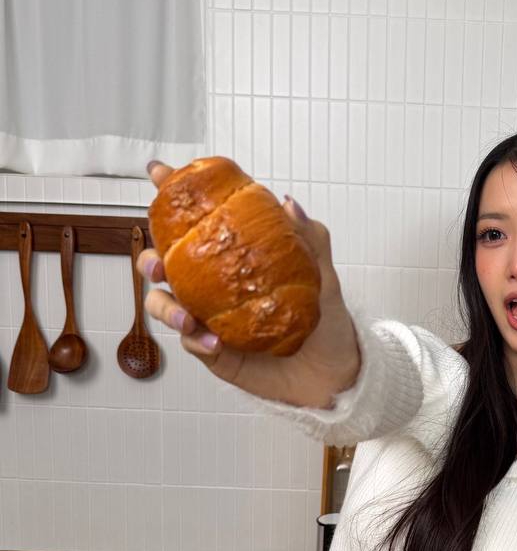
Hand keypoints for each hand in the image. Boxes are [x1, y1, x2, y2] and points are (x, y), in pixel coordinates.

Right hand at [137, 161, 360, 407]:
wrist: (333, 375)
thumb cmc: (326, 324)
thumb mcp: (323, 277)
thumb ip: (308, 239)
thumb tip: (288, 203)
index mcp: (235, 259)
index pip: (200, 223)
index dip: (174, 198)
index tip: (159, 174)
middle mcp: (215, 286)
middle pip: (164, 264)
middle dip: (150, 259)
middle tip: (159, 264)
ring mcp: (210, 318)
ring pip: (164, 305)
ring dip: (166, 307)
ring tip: (187, 318)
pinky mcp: (212, 351)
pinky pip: (190, 342)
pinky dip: (195, 340)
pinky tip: (213, 343)